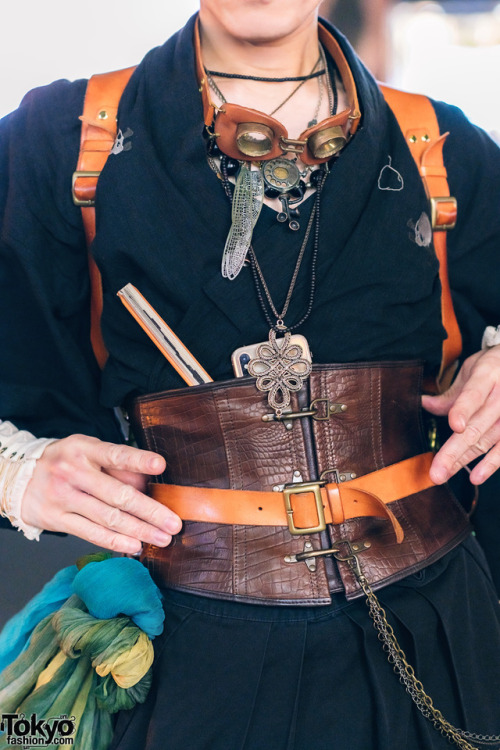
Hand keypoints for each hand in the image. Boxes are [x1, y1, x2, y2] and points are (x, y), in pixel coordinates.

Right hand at [21, 435, 181, 553]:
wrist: (19, 479)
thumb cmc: (65, 463)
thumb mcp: (88, 452)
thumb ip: (117, 465)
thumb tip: (149, 482)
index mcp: (84, 449)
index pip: (116, 454)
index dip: (139, 460)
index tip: (160, 465)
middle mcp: (73, 471)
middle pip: (117, 494)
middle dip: (150, 511)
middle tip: (173, 523)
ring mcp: (63, 497)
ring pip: (108, 518)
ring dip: (140, 530)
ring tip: (162, 538)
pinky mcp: (57, 519)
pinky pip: (91, 533)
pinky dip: (116, 541)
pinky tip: (135, 545)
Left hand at [422, 346, 499, 485]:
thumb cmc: (492, 368)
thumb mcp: (471, 371)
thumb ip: (451, 393)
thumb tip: (423, 403)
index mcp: (487, 375)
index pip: (474, 394)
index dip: (464, 410)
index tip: (455, 426)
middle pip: (477, 426)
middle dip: (454, 450)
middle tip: (436, 470)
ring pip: (487, 441)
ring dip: (464, 461)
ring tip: (444, 475)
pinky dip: (491, 464)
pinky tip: (476, 477)